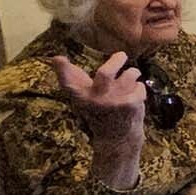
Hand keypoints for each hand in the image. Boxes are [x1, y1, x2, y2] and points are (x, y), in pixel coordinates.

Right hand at [51, 52, 143, 189]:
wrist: (116, 139)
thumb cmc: (98, 112)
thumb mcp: (82, 97)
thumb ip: (73, 78)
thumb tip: (56, 57)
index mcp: (79, 97)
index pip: (67, 82)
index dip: (62, 70)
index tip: (58, 58)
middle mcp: (95, 100)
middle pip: (104, 73)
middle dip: (116, 60)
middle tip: (122, 55)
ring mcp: (113, 103)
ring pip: (129, 74)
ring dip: (133, 73)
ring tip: (132, 77)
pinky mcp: (130, 105)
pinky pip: (139, 86)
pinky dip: (139, 88)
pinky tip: (134, 96)